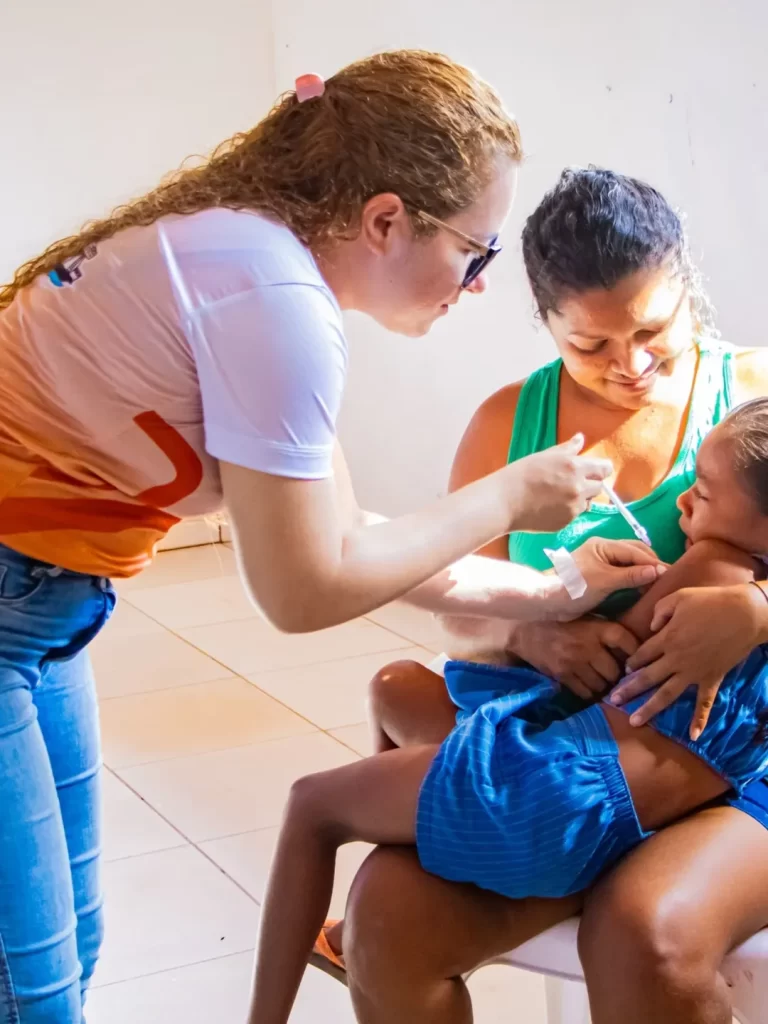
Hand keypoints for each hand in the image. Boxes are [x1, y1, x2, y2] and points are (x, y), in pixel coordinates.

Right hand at [508, 434, 612, 532]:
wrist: (505, 502)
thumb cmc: (521, 474)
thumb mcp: (545, 456)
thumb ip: (567, 449)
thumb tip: (580, 438)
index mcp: (575, 467)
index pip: (605, 469)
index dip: (601, 469)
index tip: (595, 470)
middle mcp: (579, 488)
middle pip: (599, 487)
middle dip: (590, 484)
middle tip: (571, 483)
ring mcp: (574, 508)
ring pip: (588, 503)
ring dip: (580, 499)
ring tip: (558, 495)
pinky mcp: (566, 522)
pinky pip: (575, 515)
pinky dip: (568, 511)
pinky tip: (550, 506)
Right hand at [513, 618, 639, 699]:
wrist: (526, 630)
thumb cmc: (561, 623)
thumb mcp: (586, 619)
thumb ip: (606, 630)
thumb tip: (633, 649)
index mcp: (597, 627)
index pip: (627, 642)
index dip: (635, 654)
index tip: (635, 661)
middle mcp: (588, 646)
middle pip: (615, 671)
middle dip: (616, 675)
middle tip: (614, 674)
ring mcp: (575, 662)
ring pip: (601, 685)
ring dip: (603, 685)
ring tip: (600, 681)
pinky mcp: (563, 675)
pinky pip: (585, 693)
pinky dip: (589, 692)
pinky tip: (587, 686)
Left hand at [549, 536, 665, 619]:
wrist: (547, 602)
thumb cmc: (574, 588)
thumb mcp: (605, 581)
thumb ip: (631, 576)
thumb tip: (657, 571)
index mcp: (603, 545)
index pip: (635, 551)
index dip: (653, 562)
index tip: (670, 574)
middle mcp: (604, 551)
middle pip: (634, 553)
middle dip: (651, 564)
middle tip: (668, 579)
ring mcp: (601, 564)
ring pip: (629, 564)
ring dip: (644, 572)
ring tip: (659, 585)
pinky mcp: (599, 577)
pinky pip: (622, 575)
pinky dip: (634, 580)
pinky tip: (644, 590)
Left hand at [609, 583, 766, 738]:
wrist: (745, 614)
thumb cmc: (711, 601)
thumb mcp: (679, 597)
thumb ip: (659, 611)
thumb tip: (651, 627)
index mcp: (667, 638)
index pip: (641, 654)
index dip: (630, 662)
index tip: (623, 670)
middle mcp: (676, 659)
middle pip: (647, 677)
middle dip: (628, 690)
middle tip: (612, 701)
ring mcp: (694, 672)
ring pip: (667, 694)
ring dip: (650, 709)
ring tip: (635, 722)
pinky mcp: (712, 678)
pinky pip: (705, 703)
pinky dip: (699, 719)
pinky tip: (693, 735)